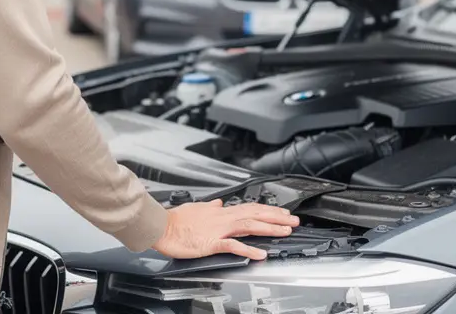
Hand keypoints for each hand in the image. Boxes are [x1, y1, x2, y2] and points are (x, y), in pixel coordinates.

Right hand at [152, 199, 299, 260]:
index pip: (250, 208)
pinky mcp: (212, 242)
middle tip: (294, 220)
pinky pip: (234, 245)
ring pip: (250, 226)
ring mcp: (219, 229)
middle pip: (255, 214)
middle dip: (277, 217)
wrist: (162, 226)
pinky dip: (249, 248)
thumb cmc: (176, 219)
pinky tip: (260, 253)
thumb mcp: (197, 207)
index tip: (282, 212)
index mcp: (221, 211)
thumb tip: (220, 203)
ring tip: (285, 231)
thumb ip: (211, 207)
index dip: (268, 210)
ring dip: (269, 228)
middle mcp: (223, 218)